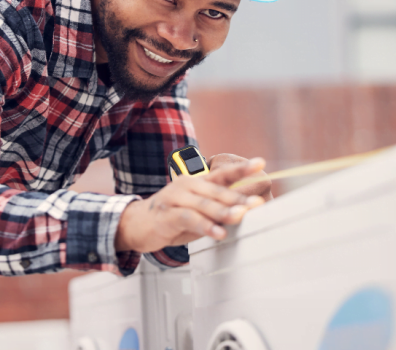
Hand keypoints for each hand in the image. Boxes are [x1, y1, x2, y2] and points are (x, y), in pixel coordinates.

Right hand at [115, 158, 265, 252]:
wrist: (136, 224)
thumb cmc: (171, 217)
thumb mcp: (197, 212)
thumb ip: (217, 211)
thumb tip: (246, 212)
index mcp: (196, 183)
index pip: (222, 174)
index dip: (241, 168)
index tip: (259, 163)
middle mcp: (186, 186)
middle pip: (216, 190)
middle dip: (238, 197)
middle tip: (256, 202)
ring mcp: (174, 198)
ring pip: (204, 204)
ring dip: (223, 211)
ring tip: (240, 216)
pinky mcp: (166, 214)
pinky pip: (188, 218)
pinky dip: (205, 225)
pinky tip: (218, 232)